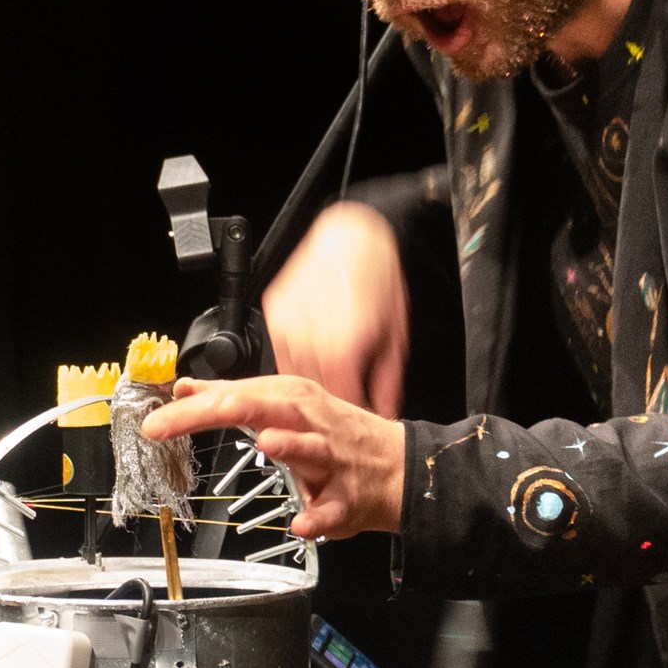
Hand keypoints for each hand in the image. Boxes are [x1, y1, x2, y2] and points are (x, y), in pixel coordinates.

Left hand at [139, 375, 405, 539]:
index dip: (190, 408)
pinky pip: (333, 508)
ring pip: (311, 449)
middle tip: (171, 424)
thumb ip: (235, 400)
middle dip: (215, 412)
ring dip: (290, 445)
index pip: (234, 396)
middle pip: (262, 409)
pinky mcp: (350, 498)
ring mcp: (333, 460)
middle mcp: (310, 424)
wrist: (402, 468)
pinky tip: (304, 524)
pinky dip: (320, 517)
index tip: (153, 423)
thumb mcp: (286, 408)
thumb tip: (186, 389)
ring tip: (267, 443)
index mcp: (290, 401)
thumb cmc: (339, 437)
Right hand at [261, 201, 408, 415]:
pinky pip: (278, 351)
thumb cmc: (378, 280)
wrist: (351, 238)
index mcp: (343, 347)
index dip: (347, 422)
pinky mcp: (272, 313)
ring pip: (287, 376)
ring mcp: (285, 324)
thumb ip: (387, 382)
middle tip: (335, 417)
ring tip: (322, 390)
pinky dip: (292, 362)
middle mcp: (308, 337)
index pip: (340, 402)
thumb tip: (384, 412)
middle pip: (310, 394)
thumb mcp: (395, 336)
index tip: (353, 430)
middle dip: (323, 408)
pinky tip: (308, 363)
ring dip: (302, 388)